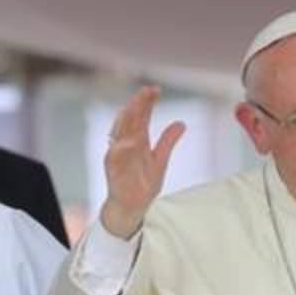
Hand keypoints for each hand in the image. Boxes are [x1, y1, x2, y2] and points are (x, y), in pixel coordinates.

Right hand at [100, 86, 185, 238]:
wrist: (133, 205)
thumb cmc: (143, 181)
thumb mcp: (161, 159)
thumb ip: (168, 141)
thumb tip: (181, 122)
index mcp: (138, 140)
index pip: (141, 116)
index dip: (147, 102)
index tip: (155, 89)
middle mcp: (127, 144)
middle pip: (131, 120)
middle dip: (137, 105)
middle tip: (146, 91)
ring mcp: (119, 156)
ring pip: (121, 134)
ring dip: (127, 120)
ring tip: (135, 107)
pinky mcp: (114, 169)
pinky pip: (115, 157)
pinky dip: (121, 148)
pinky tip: (128, 140)